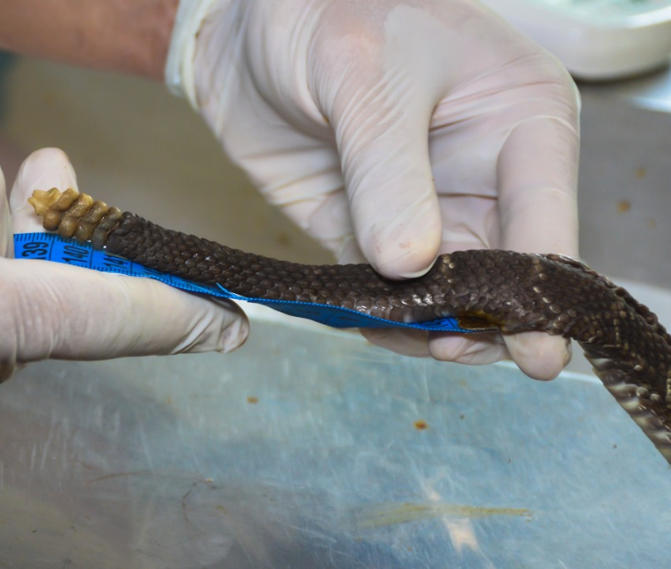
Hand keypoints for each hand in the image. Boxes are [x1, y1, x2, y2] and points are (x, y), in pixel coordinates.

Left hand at [167, 0, 578, 378]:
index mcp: (520, 118)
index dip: (541, 288)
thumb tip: (411, 263)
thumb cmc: (327, 10)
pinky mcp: (363, 227)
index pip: (547, 215)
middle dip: (484, 317)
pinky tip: (361, 325)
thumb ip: (387, 172)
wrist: (244, 17)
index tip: (536, 350)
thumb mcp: (365, 79)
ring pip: (445, 290)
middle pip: (504, 268)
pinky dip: (373, 316)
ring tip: (400, 336)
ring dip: (426, 324)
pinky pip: (379, 290)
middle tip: (451, 347)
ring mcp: (426, 204)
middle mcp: (486, 169)